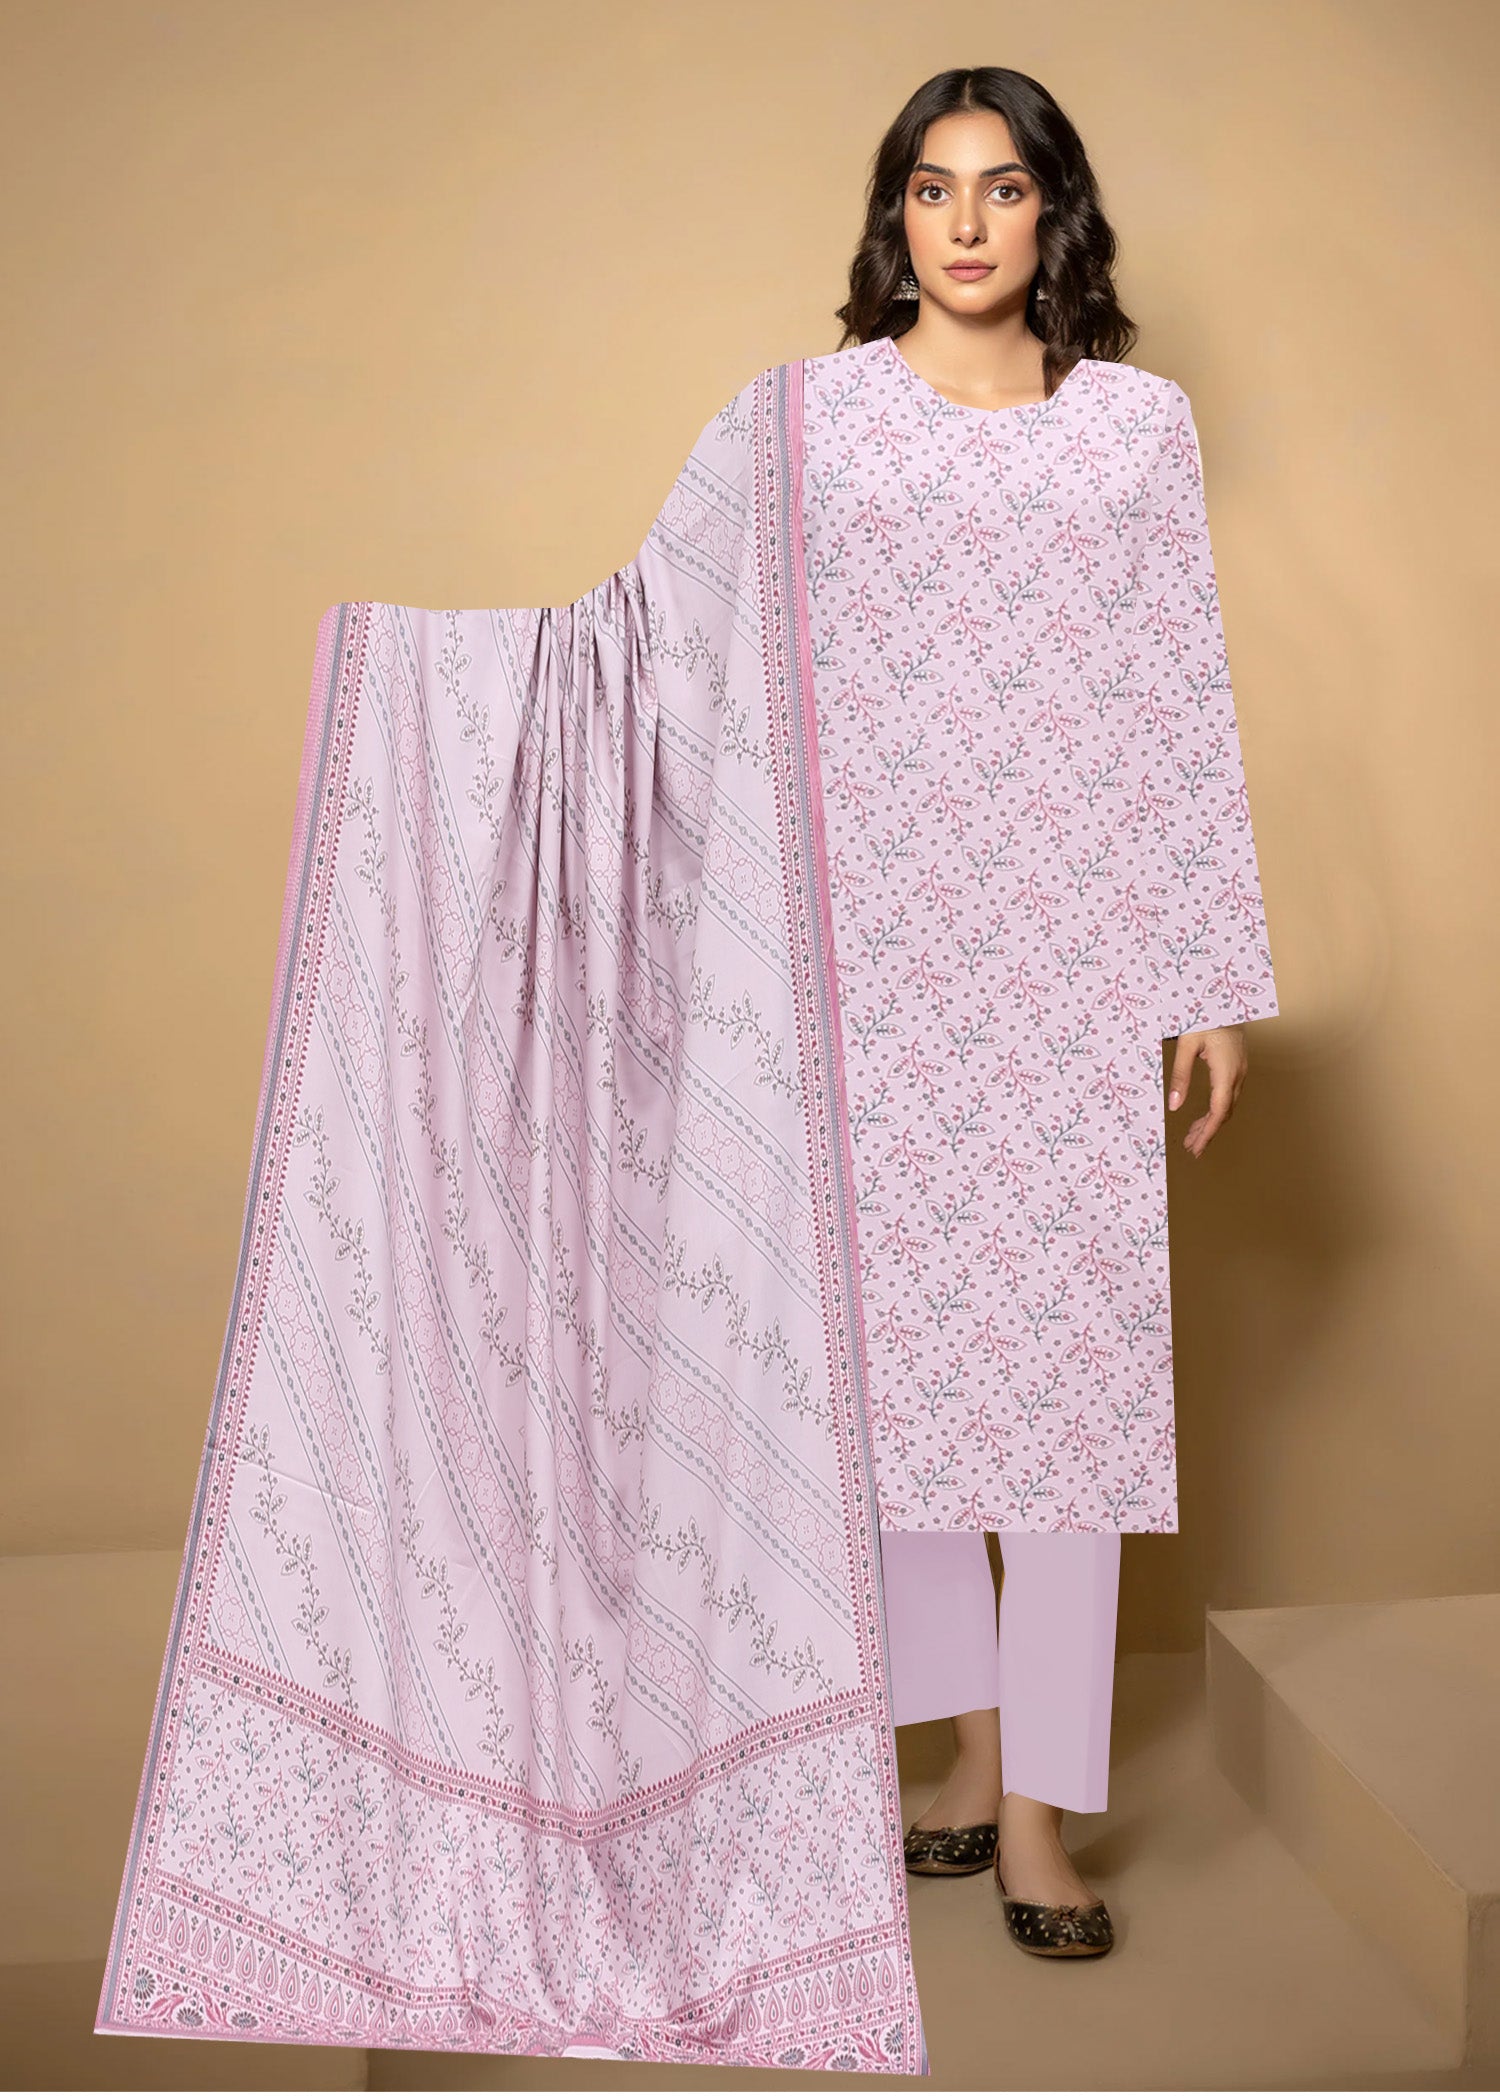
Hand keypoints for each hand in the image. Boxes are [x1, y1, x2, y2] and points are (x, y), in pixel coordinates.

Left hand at [1165, 1025, 1247, 1157]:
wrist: (1224, 995)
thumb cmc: (1204, 1015)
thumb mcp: (1186, 1045)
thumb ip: (1179, 1076)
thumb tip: (1173, 1105)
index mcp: (1226, 1070)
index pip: (1218, 1111)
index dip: (1207, 1132)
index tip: (1195, 1148)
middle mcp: (1238, 1073)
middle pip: (1224, 1112)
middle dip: (1207, 1132)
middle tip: (1191, 1148)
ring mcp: (1240, 1069)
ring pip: (1228, 1105)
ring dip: (1211, 1122)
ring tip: (1193, 1137)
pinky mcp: (1237, 1065)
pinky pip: (1229, 1095)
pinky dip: (1216, 1109)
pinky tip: (1205, 1115)